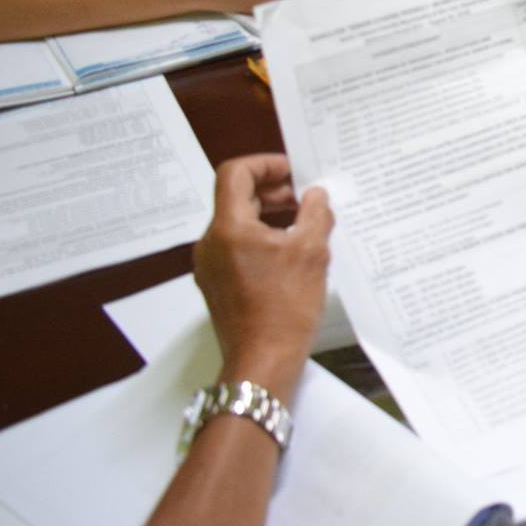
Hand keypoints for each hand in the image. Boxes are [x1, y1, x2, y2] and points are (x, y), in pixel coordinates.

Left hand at [192, 154, 333, 400]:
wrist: (262, 361)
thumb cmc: (286, 306)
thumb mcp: (312, 252)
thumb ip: (315, 213)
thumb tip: (315, 194)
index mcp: (229, 228)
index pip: (235, 174)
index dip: (265, 164)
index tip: (295, 172)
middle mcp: (211, 242)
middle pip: (237, 198)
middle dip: (274, 192)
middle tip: (308, 199)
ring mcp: (210, 266)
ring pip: (239, 224)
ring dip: (270, 217)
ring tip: (305, 227)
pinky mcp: (217, 285)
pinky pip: (237, 248)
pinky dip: (262, 240)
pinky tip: (292, 255)